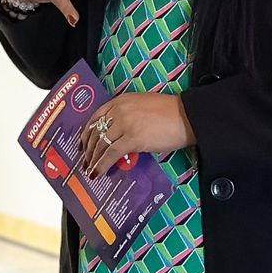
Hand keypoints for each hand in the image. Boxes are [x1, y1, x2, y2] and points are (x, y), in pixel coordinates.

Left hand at [79, 92, 194, 176]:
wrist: (187, 116)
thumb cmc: (170, 113)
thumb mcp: (142, 106)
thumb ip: (127, 116)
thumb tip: (118, 135)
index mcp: (121, 101)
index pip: (96, 117)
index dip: (87, 133)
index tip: (83, 143)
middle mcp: (119, 110)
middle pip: (96, 132)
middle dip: (88, 149)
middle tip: (85, 160)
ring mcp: (124, 124)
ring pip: (101, 144)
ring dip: (93, 159)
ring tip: (90, 168)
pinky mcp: (132, 139)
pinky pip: (110, 154)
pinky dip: (102, 165)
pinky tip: (98, 172)